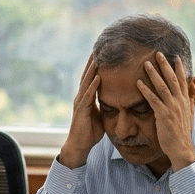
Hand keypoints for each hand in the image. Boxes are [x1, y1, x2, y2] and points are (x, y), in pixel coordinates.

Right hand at [57, 54, 102, 168]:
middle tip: (98, 47)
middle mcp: (82, 97)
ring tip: (97, 57)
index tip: (102, 53)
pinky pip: (88, 96)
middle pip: (87, 75)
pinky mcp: (81, 110)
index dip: (96, 66)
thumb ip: (105, 107)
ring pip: (86, 82)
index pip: (92, 78)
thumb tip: (115, 101)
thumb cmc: (90, 132)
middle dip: (92, 62)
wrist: (79, 146)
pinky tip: (98, 77)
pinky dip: (92, 86)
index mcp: (87, 98)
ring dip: (92, 70)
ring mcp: (80, 103)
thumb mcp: (100, 116)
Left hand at [138, 52, 194, 171]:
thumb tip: (191, 91)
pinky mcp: (163, 115)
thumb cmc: (182, 134)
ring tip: (146, 63)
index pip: (182, 80)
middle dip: (165, 65)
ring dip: (154, 74)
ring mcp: (172, 108)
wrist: (181, 148)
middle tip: (158, 53)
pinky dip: (146, 90)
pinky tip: (138, 83)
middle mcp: (179, 101)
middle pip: (171, 79)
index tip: (175, 57)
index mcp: (184, 101)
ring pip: (162, 86)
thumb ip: (189, 101)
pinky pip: (153, 100)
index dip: (179, 68)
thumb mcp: (188, 115)